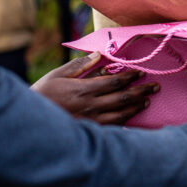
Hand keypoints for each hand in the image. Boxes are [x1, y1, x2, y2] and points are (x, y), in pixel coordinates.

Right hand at [32, 53, 159, 124]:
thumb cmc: (43, 95)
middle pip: (123, 98)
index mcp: (84, 90)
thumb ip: (80, 65)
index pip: (114, 82)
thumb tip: (98, 54)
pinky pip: (113, 127)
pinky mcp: (90, 132)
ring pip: (121, 114)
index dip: (130, 76)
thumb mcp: (58, 75)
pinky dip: (126, 121)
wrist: (31, 123)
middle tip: (155, 86)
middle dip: (141, 91)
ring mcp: (92, 121)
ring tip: (147, 101)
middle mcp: (91, 106)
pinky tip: (132, 117)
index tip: (140, 72)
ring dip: (136, 106)